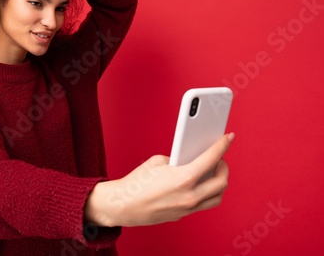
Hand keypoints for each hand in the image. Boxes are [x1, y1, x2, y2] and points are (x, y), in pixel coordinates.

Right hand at [85, 133, 234, 226]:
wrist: (123, 205)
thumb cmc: (137, 183)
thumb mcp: (157, 162)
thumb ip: (177, 160)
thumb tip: (187, 161)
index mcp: (184, 178)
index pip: (212, 159)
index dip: (222, 146)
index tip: (228, 138)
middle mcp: (190, 195)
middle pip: (222, 181)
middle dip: (224, 166)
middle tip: (219, 157)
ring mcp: (188, 208)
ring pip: (217, 197)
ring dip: (219, 183)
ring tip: (213, 172)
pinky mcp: (183, 215)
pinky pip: (204, 203)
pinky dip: (207, 193)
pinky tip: (201, 184)